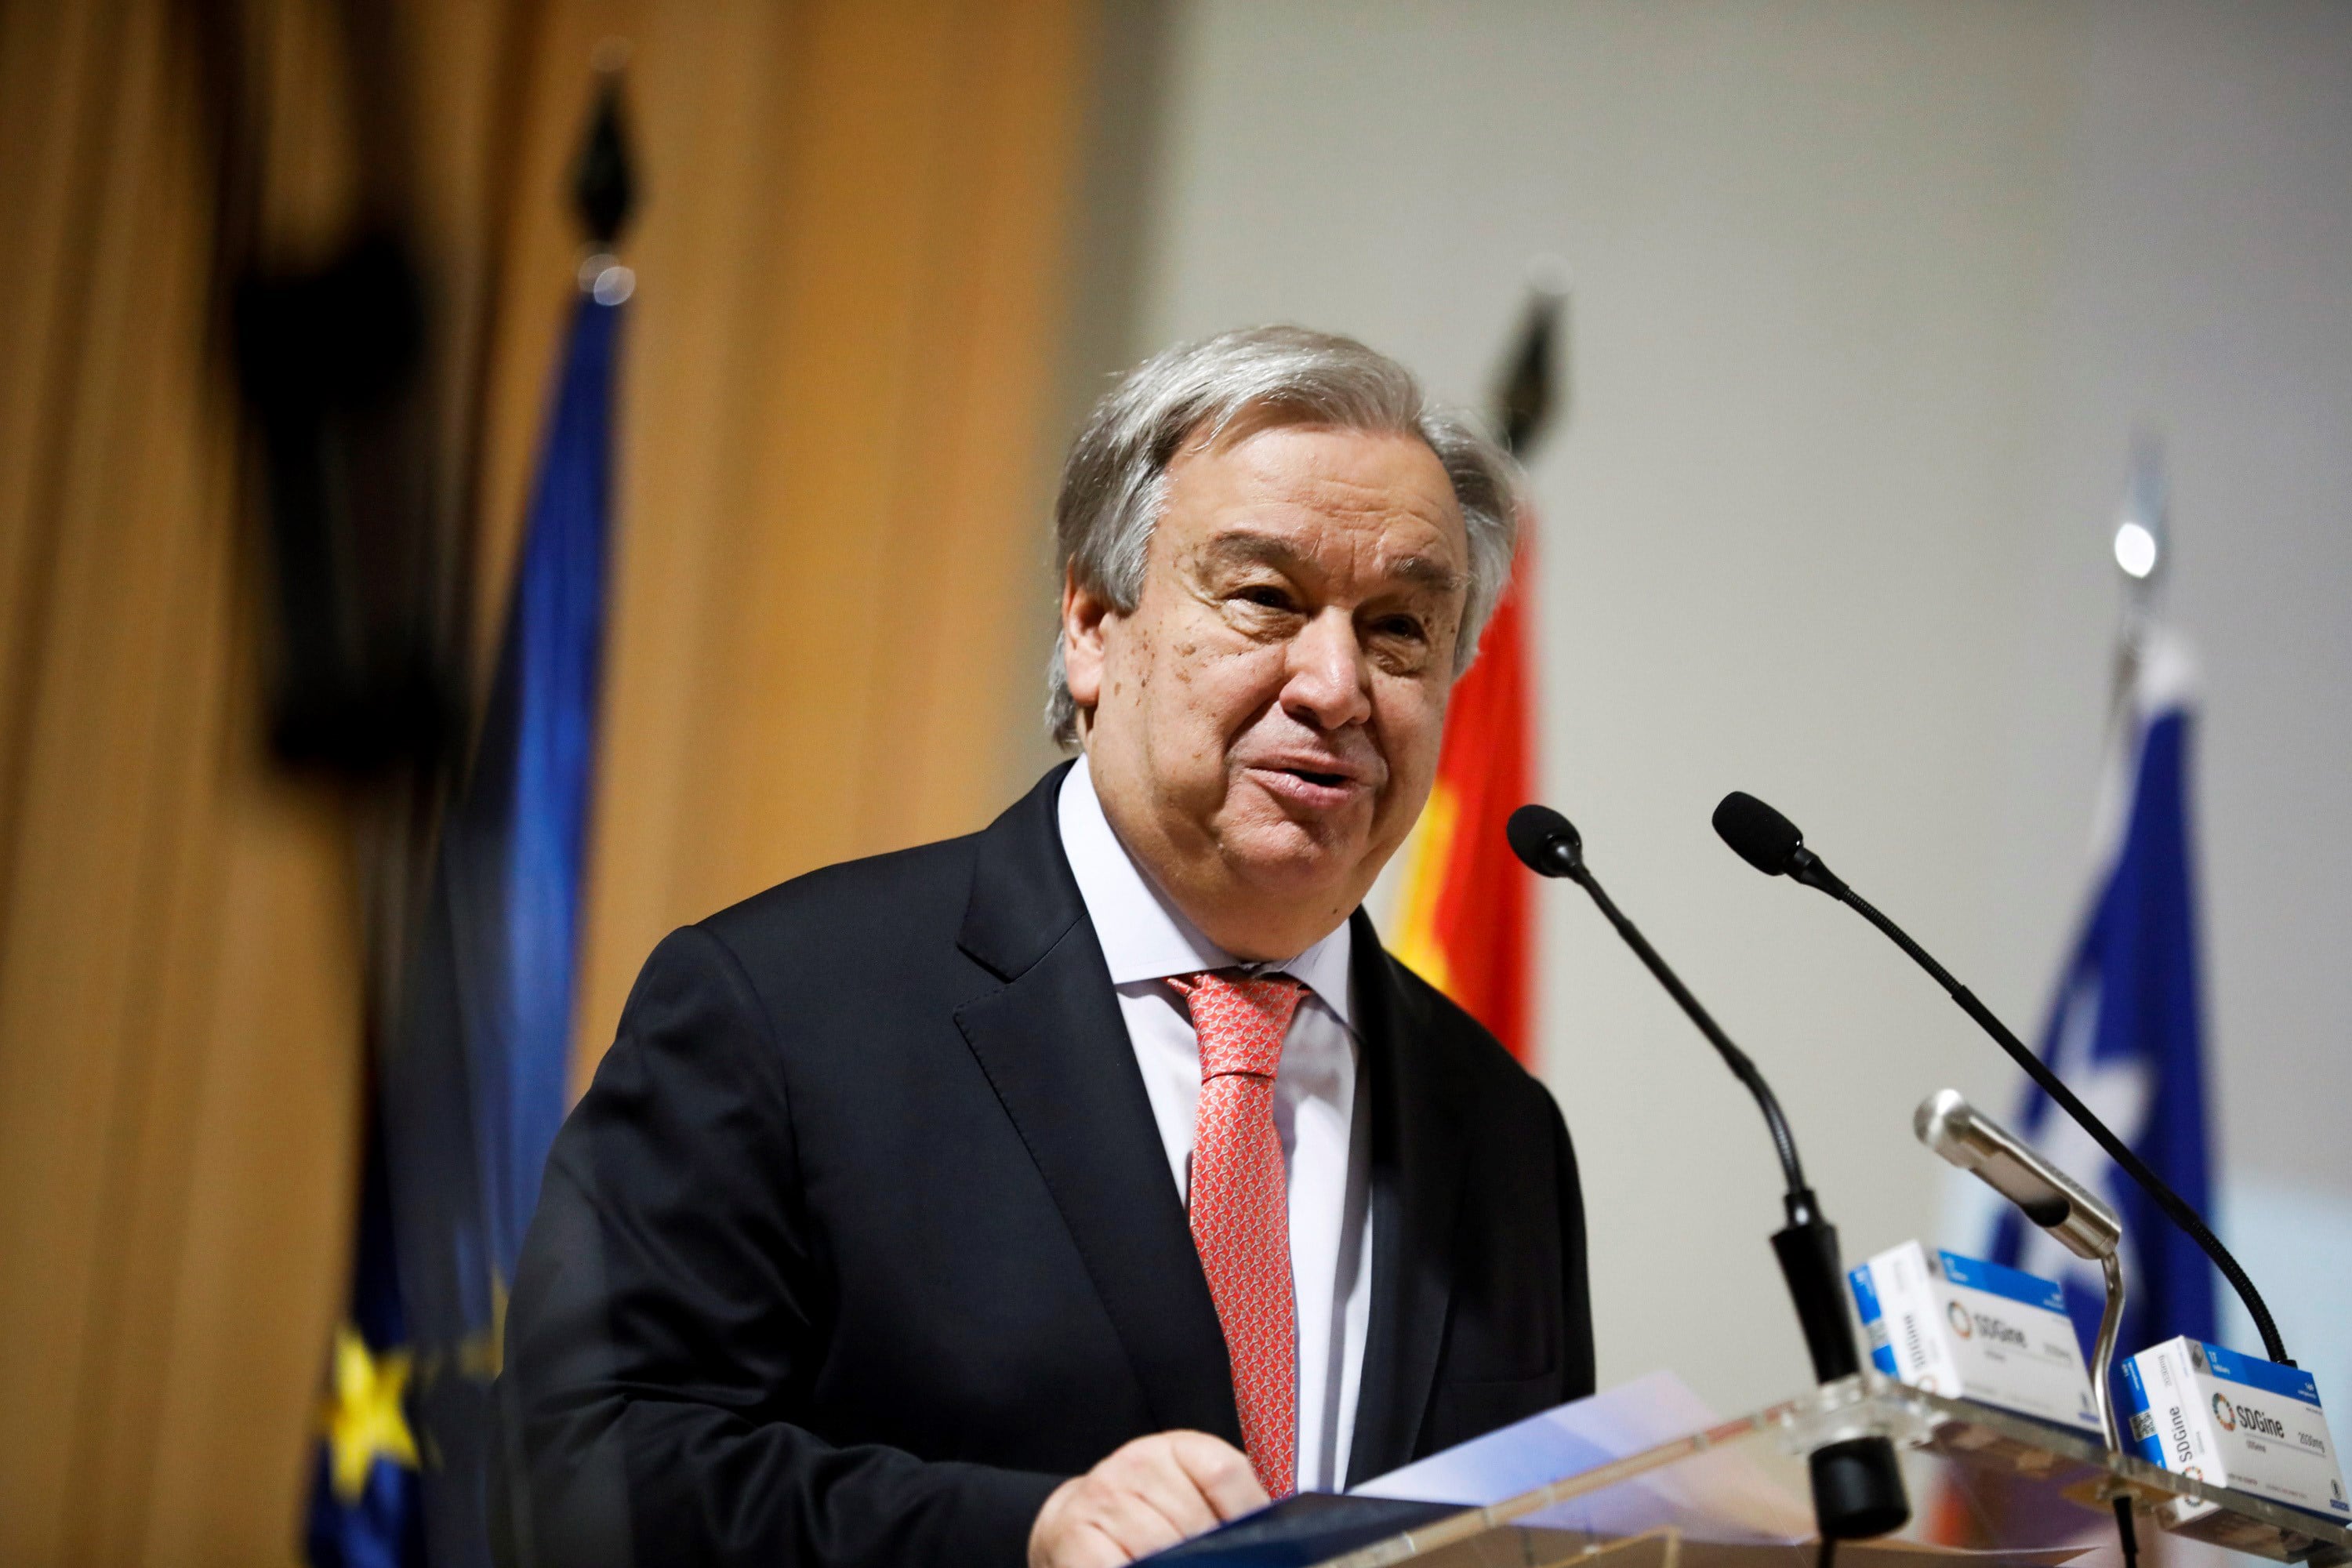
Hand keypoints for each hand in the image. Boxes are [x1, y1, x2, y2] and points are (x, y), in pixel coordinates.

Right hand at [1027, 1430, 1268, 1566]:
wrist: (1072, 1525)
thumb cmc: (1145, 1518)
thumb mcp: (1188, 1496)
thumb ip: (1229, 1507)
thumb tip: (1268, 1535)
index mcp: (1177, 1449)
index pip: (1224, 1473)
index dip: (1248, 1515)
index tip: (1263, 1546)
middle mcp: (1137, 1463)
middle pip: (1196, 1522)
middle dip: (1216, 1555)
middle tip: (1219, 1559)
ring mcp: (1103, 1498)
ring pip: (1162, 1549)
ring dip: (1183, 1563)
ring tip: (1190, 1563)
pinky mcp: (1075, 1537)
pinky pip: (1121, 1566)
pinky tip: (1150, 1567)